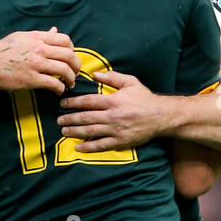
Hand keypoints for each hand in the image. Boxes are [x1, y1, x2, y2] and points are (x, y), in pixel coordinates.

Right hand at [0, 27, 80, 93]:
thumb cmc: (1, 51)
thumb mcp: (21, 37)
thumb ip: (40, 35)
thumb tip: (54, 30)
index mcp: (37, 37)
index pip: (65, 40)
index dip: (72, 50)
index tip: (70, 58)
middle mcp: (38, 49)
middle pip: (69, 55)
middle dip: (76, 65)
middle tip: (75, 72)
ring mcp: (35, 64)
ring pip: (65, 70)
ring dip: (71, 78)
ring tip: (69, 83)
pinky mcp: (31, 80)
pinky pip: (54, 84)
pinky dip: (60, 89)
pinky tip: (58, 91)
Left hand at [58, 70, 173, 150]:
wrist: (162, 116)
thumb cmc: (145, 98)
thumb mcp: (130, 82)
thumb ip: (112, 77)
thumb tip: (95, 74)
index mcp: (113, 100)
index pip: (88, 101)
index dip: (73, 103)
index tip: (63, 104)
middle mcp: (112, 116)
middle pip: (86, 117)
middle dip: (70, 119)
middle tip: (59, 120)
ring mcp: (116, 130)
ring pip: (90, 131)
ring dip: (75, 132)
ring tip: (64, 131)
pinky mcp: (120, 141)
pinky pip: (101, 145)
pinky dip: (89, 147)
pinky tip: (78, 147)